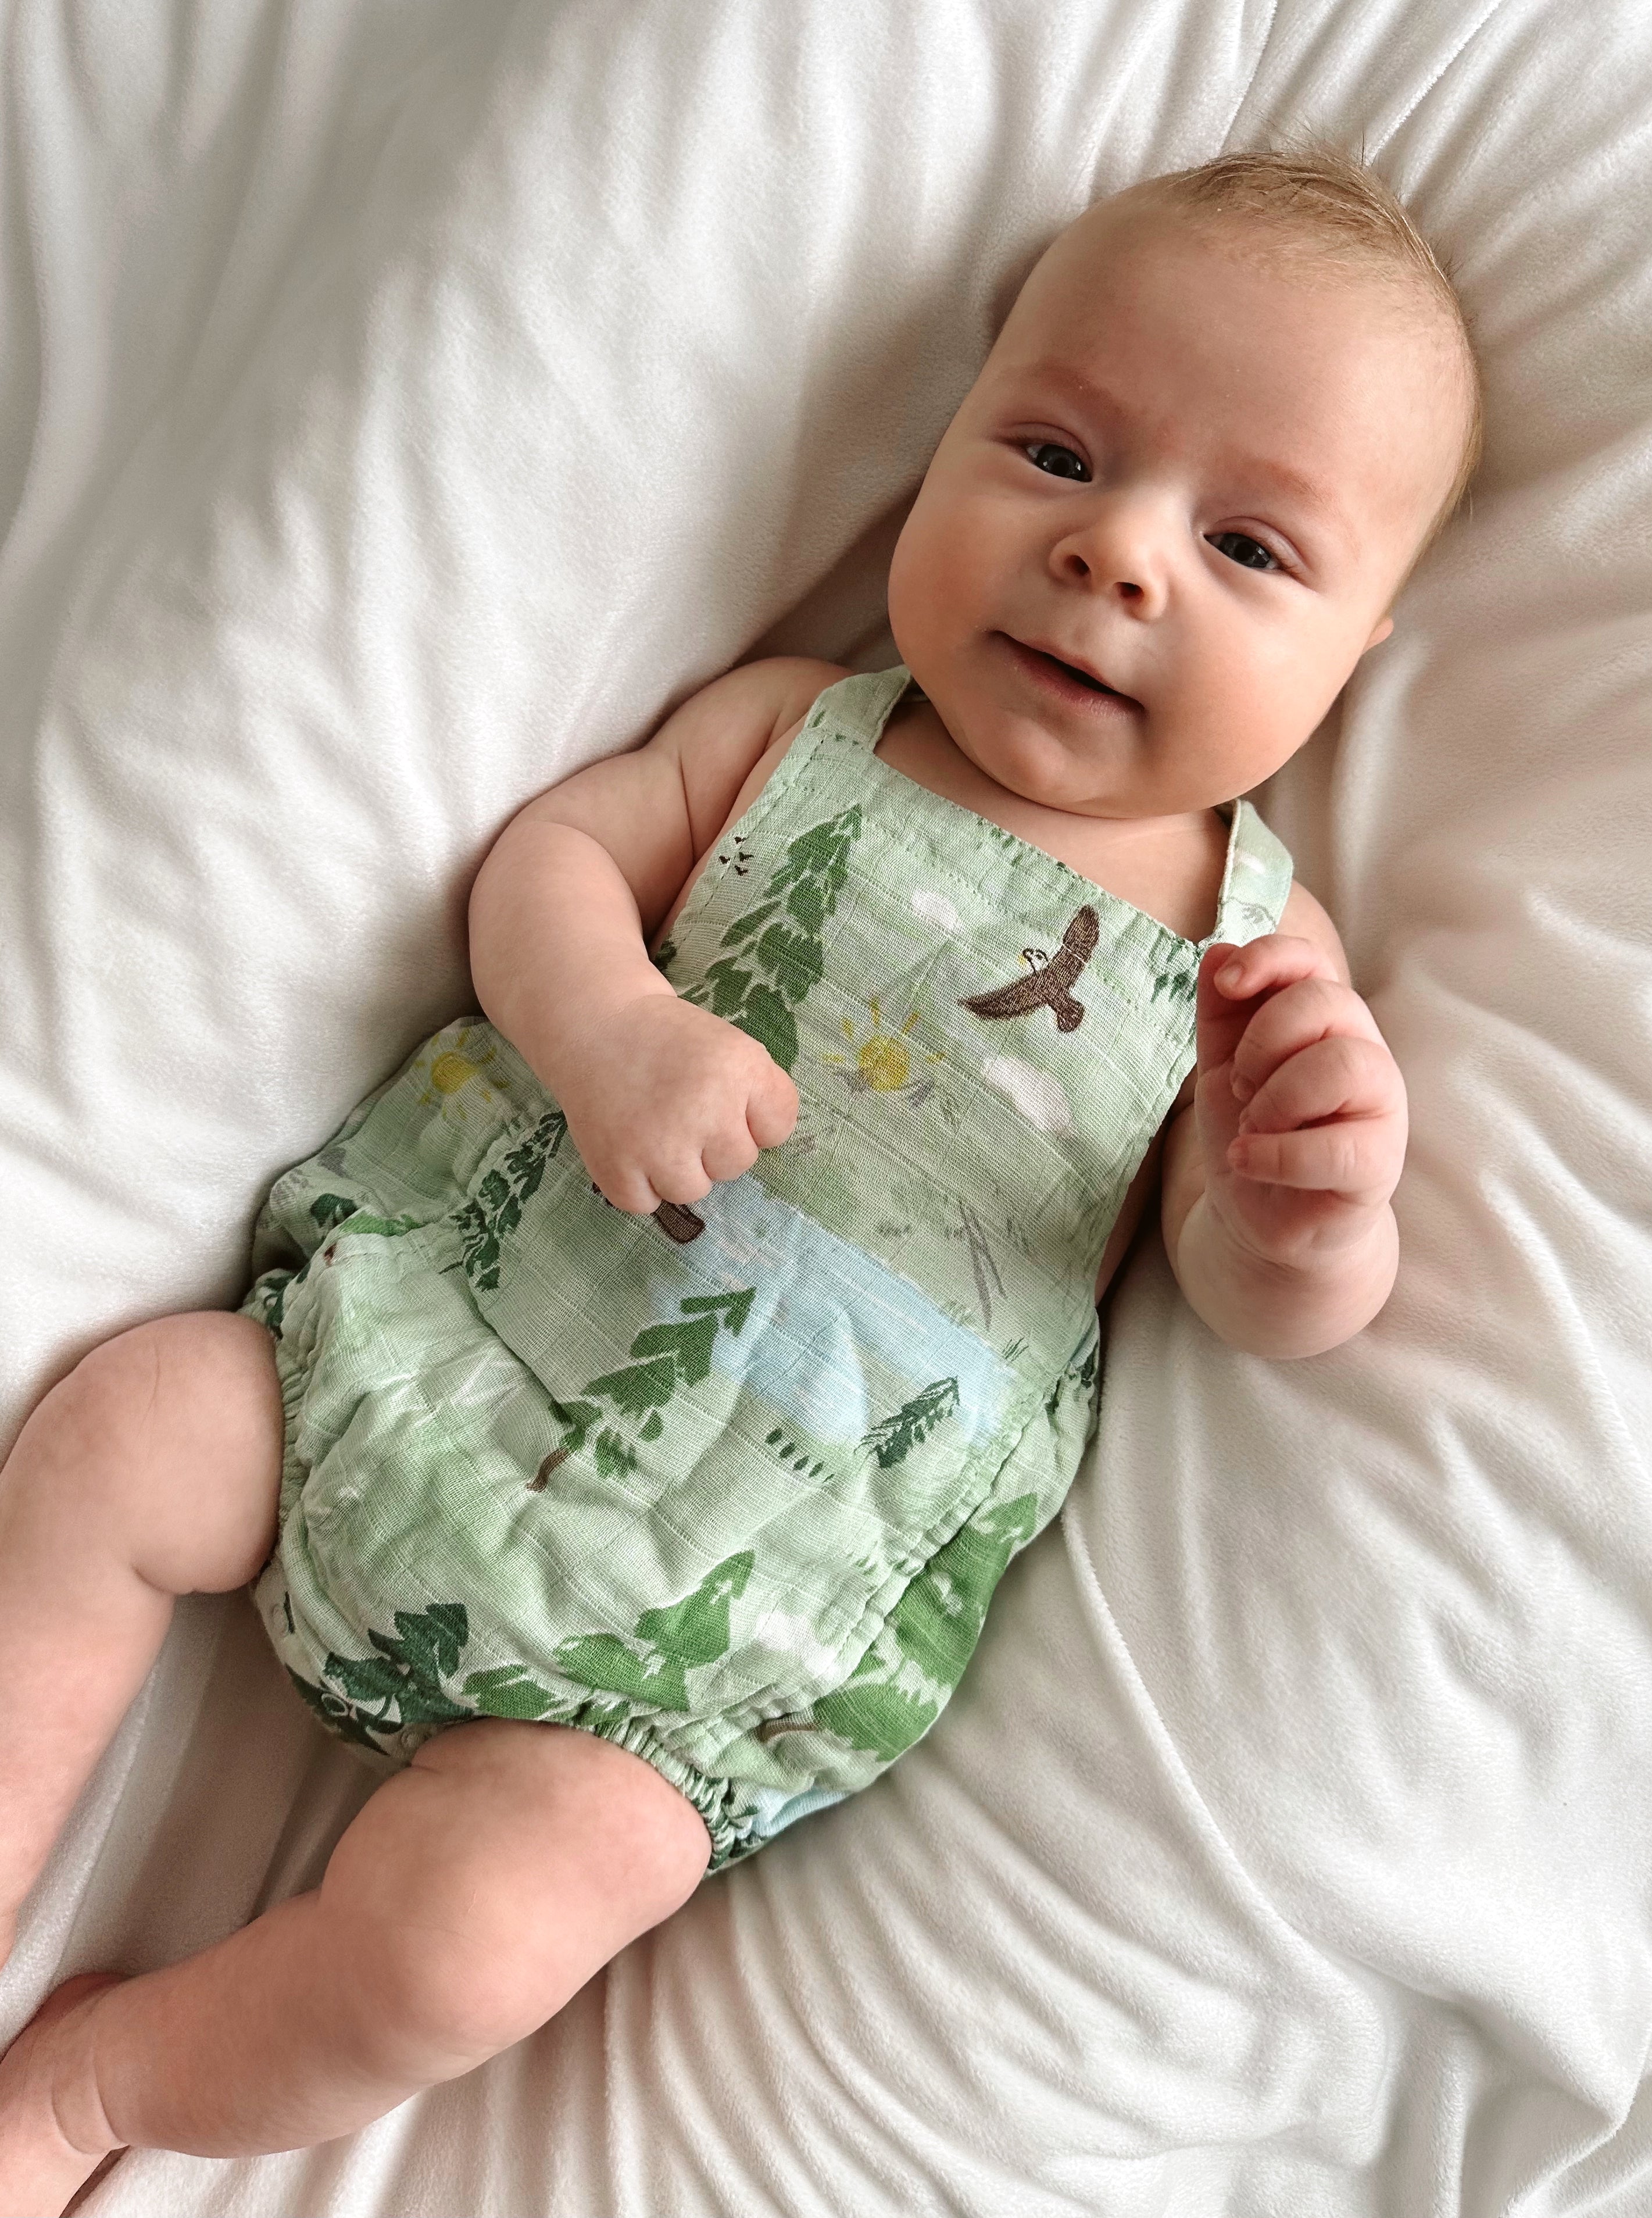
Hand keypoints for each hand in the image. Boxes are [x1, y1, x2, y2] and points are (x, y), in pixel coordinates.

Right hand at [554, 992, 798, 1213]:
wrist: (596, 1025)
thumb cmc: (671, 1040)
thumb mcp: (733, 1046)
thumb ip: (763, 1094)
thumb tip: (763, 1148)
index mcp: (738, 1070)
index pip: (777, 1129)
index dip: (753, 1117)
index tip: (724, 1098)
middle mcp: (702, 1110)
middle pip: (737, 1165)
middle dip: (716, 1144)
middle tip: (684, 1111)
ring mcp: (657, 1145)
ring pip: (694, 1190)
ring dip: (680, 1168)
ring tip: (658, 1130)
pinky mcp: (615, 1168)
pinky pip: (646, 1203)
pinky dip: (639, 1183)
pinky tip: (631, 1145)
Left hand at [1193, 935, 1406, 1268]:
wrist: (1260, 1214)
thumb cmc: (1251, 1129)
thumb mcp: (1220, 1063)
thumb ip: (1222, 1010)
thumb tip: (1217, 952)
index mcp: (1324, 1020)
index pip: (1311, 960)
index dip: (1269, 959)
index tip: (1229, 986)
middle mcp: (1362, 1051)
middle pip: (1326, 1002)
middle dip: (1263, 1042)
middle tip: (1238, 1087)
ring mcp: (1380, 1107)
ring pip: (1342, 1064)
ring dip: (1275, 1098)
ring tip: (1251, 1127)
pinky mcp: (1379, 1164)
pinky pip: (1337, 1146)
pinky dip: (1277, 1154)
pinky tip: (1247, 1160)